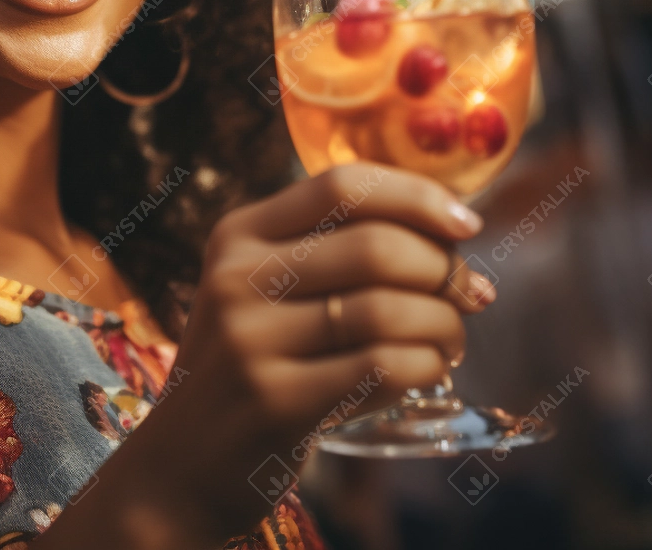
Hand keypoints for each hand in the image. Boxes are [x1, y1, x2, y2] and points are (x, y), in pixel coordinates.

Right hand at [68, 163, 492, 545]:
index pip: (341, 185)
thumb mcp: (263, 294)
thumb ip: (333, 253)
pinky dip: (424, 367)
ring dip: (443, 324)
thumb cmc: (251, 369)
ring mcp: (249, 341)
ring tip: (452, 340)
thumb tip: (453, 234)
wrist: (180, 466)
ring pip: (386, 309)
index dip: (416, 196)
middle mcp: (236, 278)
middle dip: (445, 269)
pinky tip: (426, 372)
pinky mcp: (273, 401)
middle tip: (471, 296)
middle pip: (375, 246)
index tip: (466, 224)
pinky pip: (382, 367)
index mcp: (239, 235)